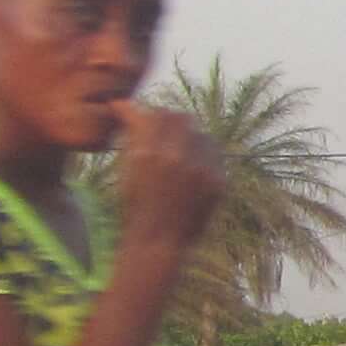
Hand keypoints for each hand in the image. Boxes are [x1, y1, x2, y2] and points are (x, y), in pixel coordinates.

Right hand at [113, 103, 226, 248]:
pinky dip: (205, 158)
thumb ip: (132, 135)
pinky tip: (194, 171)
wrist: (159, 240)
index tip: (153, 121)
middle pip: (182, 118)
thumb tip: (126, 105)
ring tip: (182, 157)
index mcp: (148, 154)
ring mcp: (201, 171)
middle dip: (174, 123)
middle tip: (169, 134)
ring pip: (202, 135)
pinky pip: (215, 156)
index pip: (159, 114)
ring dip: (192, 140)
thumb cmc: (137, 204)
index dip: (155, 115)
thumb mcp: (127, 169)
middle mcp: (176, 159)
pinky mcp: (218, 182)